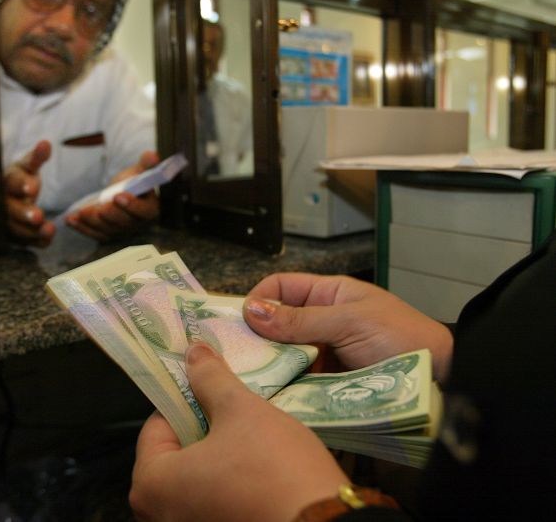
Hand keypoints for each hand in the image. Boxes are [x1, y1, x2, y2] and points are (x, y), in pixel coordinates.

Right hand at [4, 140, 54, 245]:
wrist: (12, 198)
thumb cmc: (20, 180)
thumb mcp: (28, 167)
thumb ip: (37, 158)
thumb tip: (46, 144)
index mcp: (6, 181)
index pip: (11, 182)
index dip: (21, 185)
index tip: (33, 188)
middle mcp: (2, 203)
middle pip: (9, 209)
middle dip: (23, 213)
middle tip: (38, 216)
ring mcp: (5, 221)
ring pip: (15, 228)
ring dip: (31, 231)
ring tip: (49, 229)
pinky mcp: (12, 236)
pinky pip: (23, 242)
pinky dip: (36, 241)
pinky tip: (48, 239)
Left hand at [66, 150, 159, 241]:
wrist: (122, 193)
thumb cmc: (134, 182)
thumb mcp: (140, 171)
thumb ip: (147, 164)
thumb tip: (152, 156)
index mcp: (150, 208)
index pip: (144, 210)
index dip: (132, 205)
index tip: (118, 196)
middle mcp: (136, 223)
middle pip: (123, 223)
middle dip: (109, 215)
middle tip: (98, 208)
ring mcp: (120, 231)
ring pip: (106, 230)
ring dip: (91, 222)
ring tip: (78, 213)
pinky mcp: (106, 234)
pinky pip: (93, 233)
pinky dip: (81, 227)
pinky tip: (70, 219)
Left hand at [130, 342, 348, 521]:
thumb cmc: (276, 472)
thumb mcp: (241, 411)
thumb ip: (210, 379)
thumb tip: (194, 354)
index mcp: (151, 485)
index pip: (156, 426)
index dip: (185, 400)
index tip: (208, 387)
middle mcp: (159, 516)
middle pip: (173, 454)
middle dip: (200, 428)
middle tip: (230, 410)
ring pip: (194, 479)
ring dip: (215, 455)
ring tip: (246, 435)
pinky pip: (211, 501)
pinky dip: (227, 482)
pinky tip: (255, 467)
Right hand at [244, 273, 453, 383]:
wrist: (443, 380)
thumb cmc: (401, 339)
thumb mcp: (348, 322)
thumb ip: (300, 319)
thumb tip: (251, 310)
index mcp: (328, 294)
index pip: (280, 287)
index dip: (258, 299)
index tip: (241, 323)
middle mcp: (322, 322)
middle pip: (277, 324)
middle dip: (259, 337)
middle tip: (239, 357)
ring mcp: (325, 353)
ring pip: (285, 355)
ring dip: (271, 365)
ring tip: (253, 379)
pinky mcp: (328, 383)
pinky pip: (299, 380)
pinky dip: (286, 386)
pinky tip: (273, 395)